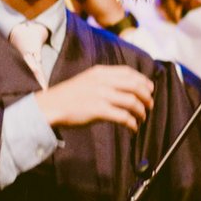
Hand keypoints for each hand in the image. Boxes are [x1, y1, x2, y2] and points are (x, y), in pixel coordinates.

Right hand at [36, 65, 154, 130]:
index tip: (150, 89)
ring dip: (141, 111)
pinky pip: (123, 117)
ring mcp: (101, 95)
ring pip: (132, 102)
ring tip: (142, 118)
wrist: (49, 106)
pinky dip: (132, 123)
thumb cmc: (68, 96)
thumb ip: (105, 80)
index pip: (130, 72)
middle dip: (147, 97)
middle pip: (136, 86)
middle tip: (150, 105)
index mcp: (101, 72)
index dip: (144, 81)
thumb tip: (127, 87)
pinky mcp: (98, 110)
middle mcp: (103, 81)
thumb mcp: (88, 80)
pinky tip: (133, 128)